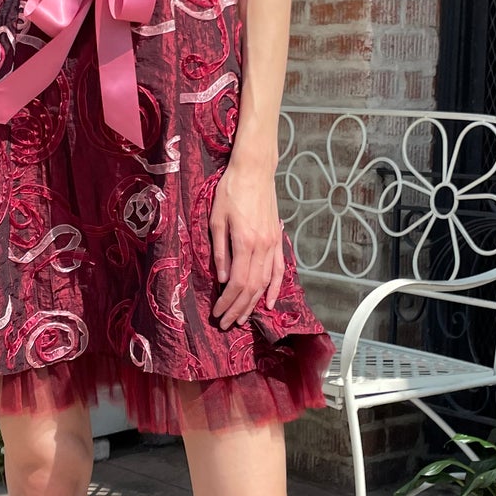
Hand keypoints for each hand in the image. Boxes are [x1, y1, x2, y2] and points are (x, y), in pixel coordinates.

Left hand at [210, 158, 285, 328]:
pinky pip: (278, 269)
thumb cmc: (231, 191)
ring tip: (242, 318)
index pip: (238, 283)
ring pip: (265, 282)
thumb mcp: (216, 219)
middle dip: (239, 309)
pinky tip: (269, 302)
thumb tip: (223, 279)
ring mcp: (273, 244)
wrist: (254, 171)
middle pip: (252, 287)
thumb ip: (220, 251)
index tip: (217, 314)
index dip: (228, 302)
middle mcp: (262, 247)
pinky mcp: (277, 240)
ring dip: (253, 303)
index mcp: (245, 242)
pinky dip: (274, 288)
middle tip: (226, 324)